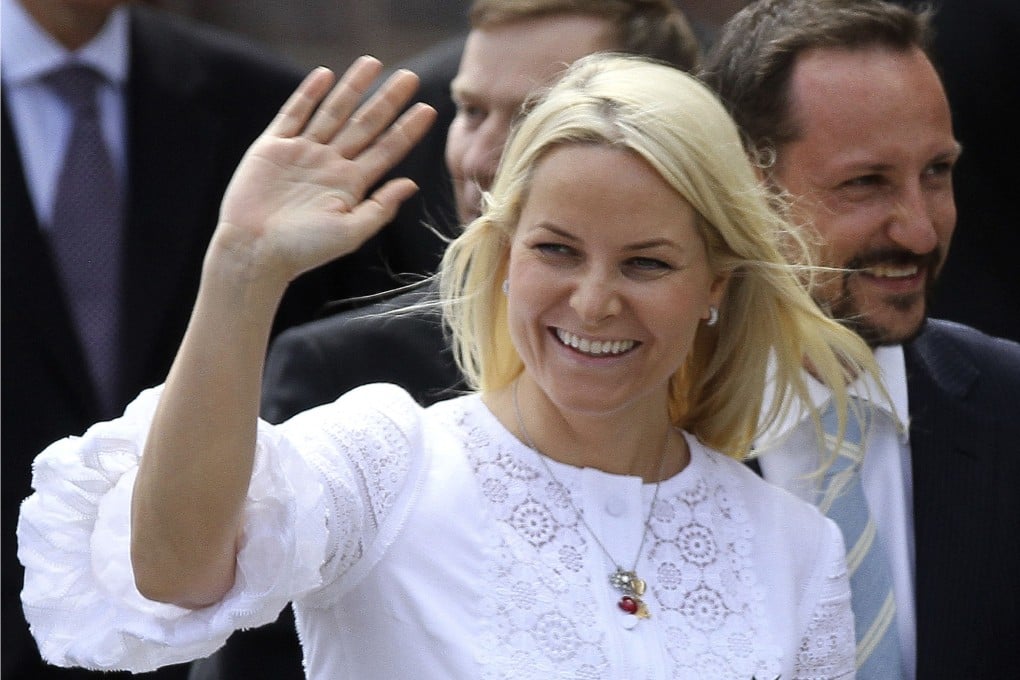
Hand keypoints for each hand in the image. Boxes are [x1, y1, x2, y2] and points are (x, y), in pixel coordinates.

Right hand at [213, 56, 436, 285]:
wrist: (255, 251)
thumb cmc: (303, 250)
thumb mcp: (350, 232)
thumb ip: (381, 207)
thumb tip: (412, 184)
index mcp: (350, 185)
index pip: (386, 150)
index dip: (407, 130)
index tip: (428, 109)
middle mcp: (330, 164)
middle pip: (365, 125)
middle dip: (388, 101)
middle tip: (411, 76)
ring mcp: (302, 153)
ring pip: (333, 112)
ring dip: (353, 88)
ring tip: (373, 63)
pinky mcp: (272, 148)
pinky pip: (293, 114)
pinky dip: (308, 94)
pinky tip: (325, 74)